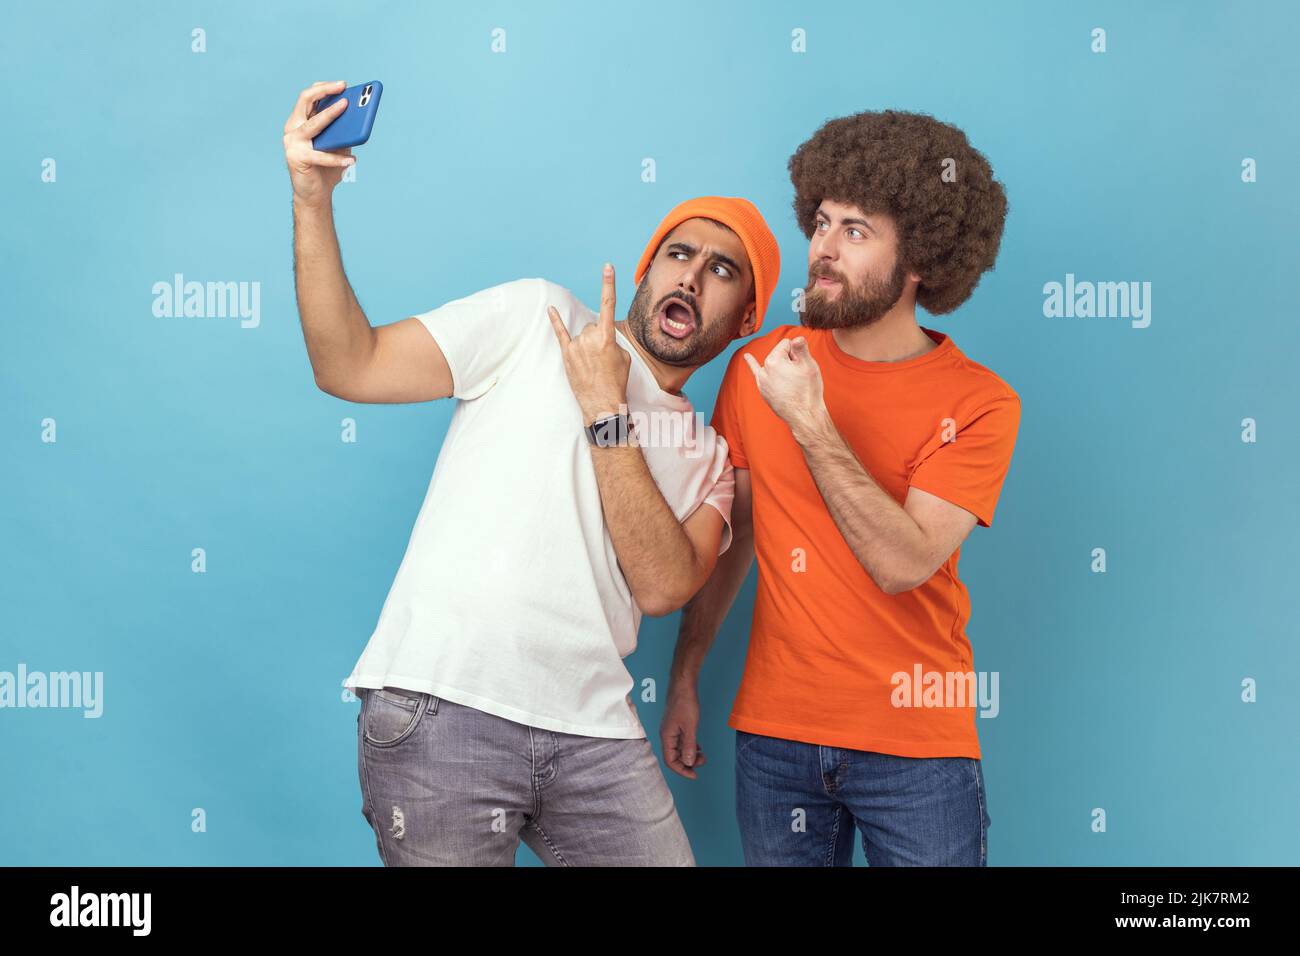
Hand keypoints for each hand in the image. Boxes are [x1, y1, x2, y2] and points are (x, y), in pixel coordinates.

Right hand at [282, 80, 354, 206]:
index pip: (308, 97)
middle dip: (324, 90)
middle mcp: (293, 128)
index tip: (342, 84)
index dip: (324, 87)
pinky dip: (336, 158)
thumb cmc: (326, 168)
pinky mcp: (296, 158)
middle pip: (305, 100)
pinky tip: (351, 160)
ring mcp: (292, 142)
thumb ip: (343, 131)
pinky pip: (319, 155)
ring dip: (329, 114)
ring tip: (347, 108)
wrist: (315, 194)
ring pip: (312, 123)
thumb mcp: (338, 145)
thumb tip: (359, 115)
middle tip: (343, 87)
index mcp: (301, 121)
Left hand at [547, 263, 630, 423]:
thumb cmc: (616, 381)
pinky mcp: (567, 354)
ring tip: (593, 365)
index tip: (607, 267)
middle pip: (593, 325)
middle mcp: (589, 336)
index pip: (608, 304)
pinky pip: (560, 333)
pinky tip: (550, 310)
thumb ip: (612, 340)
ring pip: (582, 334)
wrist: (602, 403)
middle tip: (603, 359)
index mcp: (607, 336)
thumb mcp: (623, 357)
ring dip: (587, 345)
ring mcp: (576, 345)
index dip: (608, 283)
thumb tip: (602, 337)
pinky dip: (555, 321)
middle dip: (598, 338)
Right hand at [661, 684, 707, 779]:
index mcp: (666, 737)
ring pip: (679, 749)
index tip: (694, 775)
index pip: (670, 761)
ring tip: (703, 756)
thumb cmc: (684, 704)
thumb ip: (689, 745)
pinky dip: (690, 746)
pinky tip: (698, 747)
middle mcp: (667, 735)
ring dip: (690, 755)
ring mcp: (671, 730)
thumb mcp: (690, 727)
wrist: (683, 685)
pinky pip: (682, 741)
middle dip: (688, 763)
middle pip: (674, 756)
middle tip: (702, 762)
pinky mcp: (677, 725)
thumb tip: (688, 762)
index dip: (682, 770)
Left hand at [743, 336, 829, 441]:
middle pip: (780, 354)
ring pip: (774, 364)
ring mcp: (762, 381)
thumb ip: (801, 347)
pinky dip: (751, 363)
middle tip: (799, 377)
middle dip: (790, 360)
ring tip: (791, 380)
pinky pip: (756, 373)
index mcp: (774, 360)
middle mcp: (764, 370)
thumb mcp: (808, 364)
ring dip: (781, 366)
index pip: (787, 344)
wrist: (804, 415)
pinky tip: (746, 357)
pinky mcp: (763, 390)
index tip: (801, 367)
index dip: (798, 353)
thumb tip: (796, 337)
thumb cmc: (808, 390)